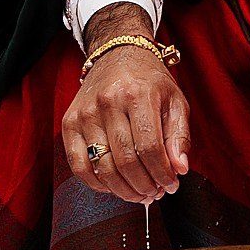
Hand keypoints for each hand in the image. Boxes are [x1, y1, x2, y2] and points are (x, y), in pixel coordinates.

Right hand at [60, 19, 190, 202]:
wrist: (117, 55)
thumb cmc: (150, 82)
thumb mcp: (175, 102)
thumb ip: (179, 136)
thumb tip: (179, 170)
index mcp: (138, 95)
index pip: (150, 148)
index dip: (162, 174)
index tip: (171, 186)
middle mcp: (108, 103)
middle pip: (126, 161)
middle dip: (144, 185)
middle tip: (155, 193)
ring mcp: (85, 114)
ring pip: (103, 167)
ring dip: (123, 190)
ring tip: (139, 194)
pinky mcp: (70, 123)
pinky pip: (78, 165)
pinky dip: (96, 183)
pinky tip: (113, 186)